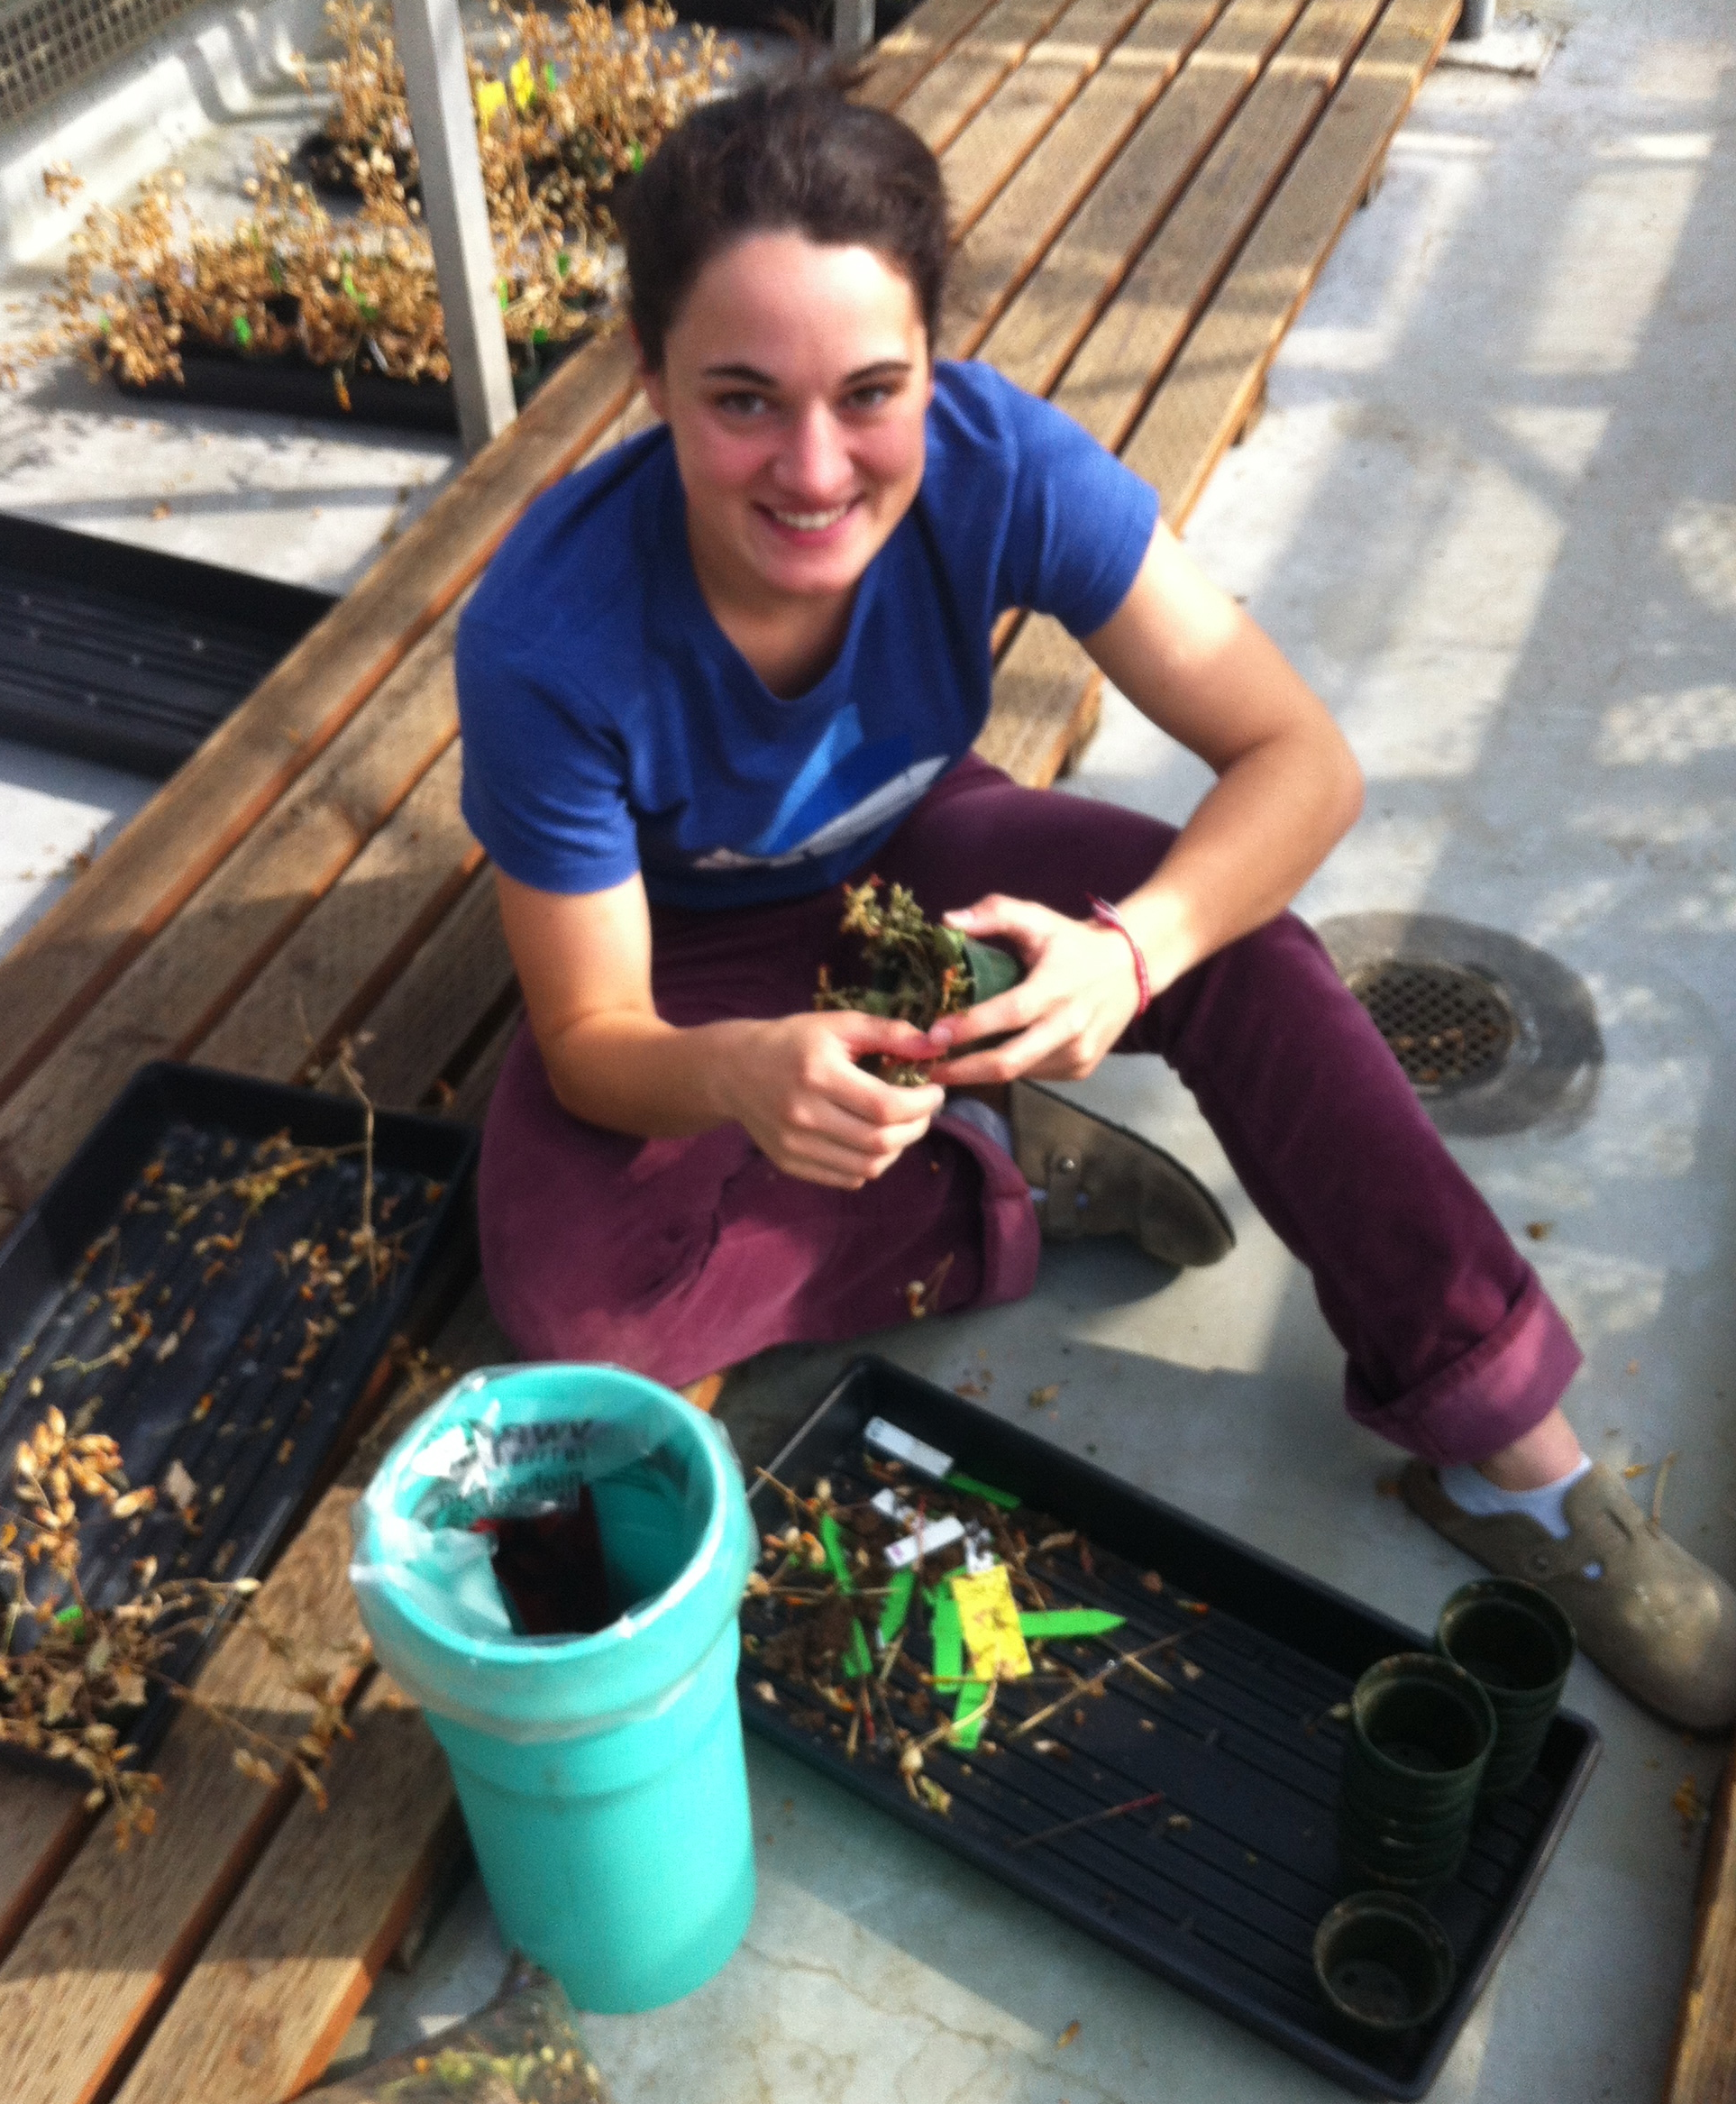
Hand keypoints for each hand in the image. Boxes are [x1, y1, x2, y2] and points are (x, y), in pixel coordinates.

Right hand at [711, 1010, 946, 1188]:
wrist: (733, 1070)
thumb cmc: (792, 1042)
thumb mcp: (838, 1025)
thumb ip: (889, 1033)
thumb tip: (935, 1046)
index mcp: (818, 1074)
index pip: (886, 1106)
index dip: (922, 1104)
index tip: (935, 1091)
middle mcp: (804, 1114)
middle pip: (880, 1141)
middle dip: (917, 1127)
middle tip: (924, 1111)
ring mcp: (795, 1145)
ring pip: (868, 1167)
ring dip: (898, 1149)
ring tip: (901, 1126)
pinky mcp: (790, 1163)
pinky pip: (847, 1178)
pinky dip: (871, 1165)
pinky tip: (872, 1141)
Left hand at [921, 895, 1149, 1087]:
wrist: (1131, 968)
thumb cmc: (1072, 943)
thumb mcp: (1037, 918)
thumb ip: (994, 912)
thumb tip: (947, 920)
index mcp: (1056, 987)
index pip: (1009, 1013)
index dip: (969, 1027)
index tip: (931, 1035)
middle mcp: (1070, 1025)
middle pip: (1009, 1062)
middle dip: (963, 1071)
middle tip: (927, 1069)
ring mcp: (1078, 1052)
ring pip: (1020, 1072)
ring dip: (980, 1073)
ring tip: (949, 1064)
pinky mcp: (1082, 1068)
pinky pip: (1036, 1074)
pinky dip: (1009, 1069)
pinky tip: (989, 1058)